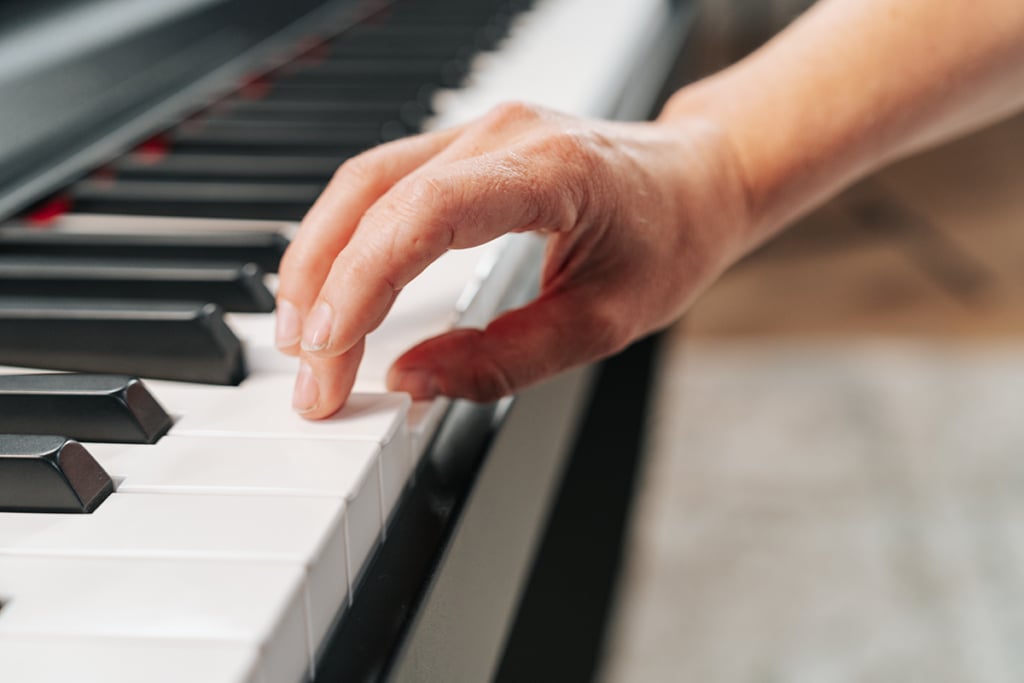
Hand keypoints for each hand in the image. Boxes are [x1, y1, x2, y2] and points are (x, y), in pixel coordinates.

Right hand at [275, 102, 750, 417]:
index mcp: (550, 170)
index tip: (332, 353)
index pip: (425, 214)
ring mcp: (480, 131)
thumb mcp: (604, 323)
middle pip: (373, 194)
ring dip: (320, 259)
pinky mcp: (466, 147)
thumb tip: (412, 383)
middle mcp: (503, 134)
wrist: (700, 178)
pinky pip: (383, 183)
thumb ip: (507, 361)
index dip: (364, 282)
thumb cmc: (671, 239)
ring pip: (364, 183)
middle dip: (323, 289)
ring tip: (303, 338)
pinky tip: (334, 286)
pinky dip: (347, 238)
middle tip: (311, 376)